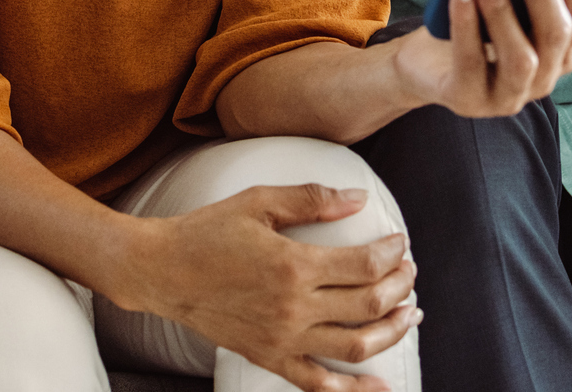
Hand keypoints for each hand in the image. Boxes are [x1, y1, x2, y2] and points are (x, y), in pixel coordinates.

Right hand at [118, 183, 419, 391]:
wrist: (162, 271)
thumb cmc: (208, 231)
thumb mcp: (259, 201)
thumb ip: (311, 199)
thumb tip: (359, 198)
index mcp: (294, 265)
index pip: (365, 264)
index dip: (392, 254)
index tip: (400, 243)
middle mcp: (294, 307)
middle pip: (368, 304)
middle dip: (400, 287)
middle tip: (409, 273)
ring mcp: (283, 338)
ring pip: (356, 346)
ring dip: (391, 331)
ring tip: (409, 315)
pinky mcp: (269, 357)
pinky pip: (318, 383)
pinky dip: (353, 389)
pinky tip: (380, 384)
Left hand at [390, 0, 571, 117]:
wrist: (423, 64)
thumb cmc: (472, 23)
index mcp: (561, 51)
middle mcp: (544, 79)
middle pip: (555, 33)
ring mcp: (508, 97)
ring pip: (520, 56)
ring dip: (503, 8)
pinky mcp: (469, 101)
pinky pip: (471, 62)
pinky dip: (466, 22)